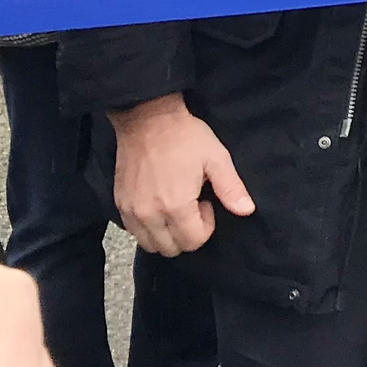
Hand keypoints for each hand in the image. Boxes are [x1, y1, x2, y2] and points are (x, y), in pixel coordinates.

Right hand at [109, 93, 254, 255]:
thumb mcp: (216, 158)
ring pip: (150, 244)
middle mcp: (149, 214)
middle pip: (171, 249)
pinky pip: (133, 232)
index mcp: (175, 206)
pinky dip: (148, 228)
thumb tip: (246, 211)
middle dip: (187, 234)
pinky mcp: (119, 203)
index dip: (206, 226)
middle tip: (192, 205)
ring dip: (166, 234)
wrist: (148, 118)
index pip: (193, 242)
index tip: (205, 201)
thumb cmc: (185, 136)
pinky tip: (158, 206)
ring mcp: (130, 210)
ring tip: (175, 206)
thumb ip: (231, 189)